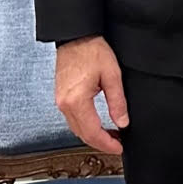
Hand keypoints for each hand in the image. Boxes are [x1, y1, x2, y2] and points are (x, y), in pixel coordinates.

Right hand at [53, 35, 128, 154]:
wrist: (76, 36)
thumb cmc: (92, 50)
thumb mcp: (112, 75)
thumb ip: (117, 102)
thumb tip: (122, 122)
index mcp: (76, 100)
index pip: (92, 132)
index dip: (106, 143)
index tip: (119, 147)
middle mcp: (64, 104)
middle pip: (82, 134)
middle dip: (100, 143)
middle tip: (117, 144)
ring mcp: (60, 101)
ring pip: (76, 128)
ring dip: (92, 135)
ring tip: (111, 136)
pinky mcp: (61, 97)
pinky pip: (72, 119)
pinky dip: (85, 125)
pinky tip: (97, 124)